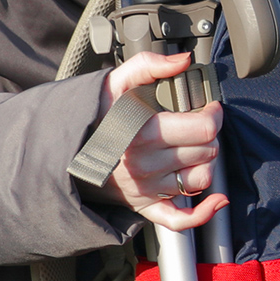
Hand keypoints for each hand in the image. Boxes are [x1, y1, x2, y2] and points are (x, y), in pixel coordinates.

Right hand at [93, 51, 227, 232]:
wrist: (64, 152)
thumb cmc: (93, 117)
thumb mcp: (113, 83)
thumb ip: (148, 65)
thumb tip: (182, 61)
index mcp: (142, 133)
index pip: (203, 128)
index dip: (213, 114)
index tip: (208, 108)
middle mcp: (146, 164)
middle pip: (207, 151)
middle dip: (209, 135)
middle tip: (198, 125)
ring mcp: (147, 189)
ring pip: (201, 179)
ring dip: (205, 162)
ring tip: (195, 149)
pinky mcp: (144, 206)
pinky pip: (180, 219)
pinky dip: (203, 212)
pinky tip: (216, 200)